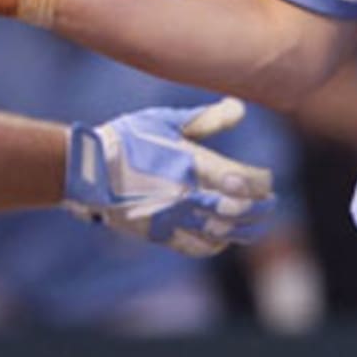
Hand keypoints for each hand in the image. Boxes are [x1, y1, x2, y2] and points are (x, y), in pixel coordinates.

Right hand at [64, 98, 274, 256]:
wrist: (88, 171)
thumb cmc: (127, 139)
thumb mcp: (165, 121)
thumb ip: (206, 119)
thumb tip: (241, 108)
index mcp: (192, 164)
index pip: (244, 182)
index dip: (262, 183)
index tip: (266, 179)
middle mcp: (188, 195)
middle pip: (241, 211)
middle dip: (261, 207)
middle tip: (268, 201)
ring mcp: (175, 219)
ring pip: (225, 233)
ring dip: (246, 228)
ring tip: (254, 220)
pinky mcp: (162, 234)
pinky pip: (200, 247)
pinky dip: (219, 244)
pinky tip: (224, 236)